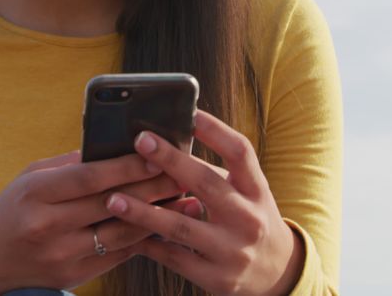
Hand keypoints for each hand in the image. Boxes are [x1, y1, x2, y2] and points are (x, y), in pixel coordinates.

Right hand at [0, 150, 184, 294]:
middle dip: (152, 187)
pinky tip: (166, 225)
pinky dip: (144, 238)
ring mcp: (61, 255)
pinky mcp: (73, 276)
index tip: (157, 152)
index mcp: (35, 193)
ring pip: (121, 234)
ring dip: (158, 216)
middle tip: (184, 171)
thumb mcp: (32, 177)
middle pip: (110, 204)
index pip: (89, 177)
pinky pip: (117, 255)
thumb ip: (72, 164)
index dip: (126, 165)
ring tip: (185, 198)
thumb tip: (119, 146)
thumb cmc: (15, 207)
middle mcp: (47, 226)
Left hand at [103, 111, 304, 295]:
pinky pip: (175, 259)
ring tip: (114, 199)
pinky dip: (149, 245)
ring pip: (182, 227)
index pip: (240, 153)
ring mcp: (233, 251)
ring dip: (144, 212)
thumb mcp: (247, 193)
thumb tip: (168, 141)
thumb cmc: (250, 218)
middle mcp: (249, 218)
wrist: (277, 272)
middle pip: (207, 184)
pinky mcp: (218, 278)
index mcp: (256, 190)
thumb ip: (216, 172)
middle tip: (141, 141)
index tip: (189, 113)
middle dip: (171, 160)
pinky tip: (126, 233)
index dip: (216, 131)